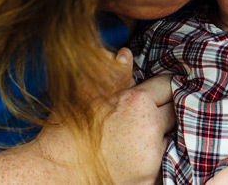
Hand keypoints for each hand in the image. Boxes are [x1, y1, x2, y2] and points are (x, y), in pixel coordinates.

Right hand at [35, 48, 175, 184]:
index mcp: (135, 103)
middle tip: (147, 116)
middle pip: (176, 111)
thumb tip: (125, 54)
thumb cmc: (64, 135)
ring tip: (140, 139)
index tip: (155, 92)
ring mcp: (152, 158)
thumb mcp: (85, 97)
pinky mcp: (151, 180)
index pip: (169, 84)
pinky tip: (138, 158)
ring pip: (174, 138)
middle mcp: (149, 129)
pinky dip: (159, 160)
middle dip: (165, 111)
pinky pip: (167, 164)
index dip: (161, 88)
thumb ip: (113, 74)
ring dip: (163, 136)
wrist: (51, 176)